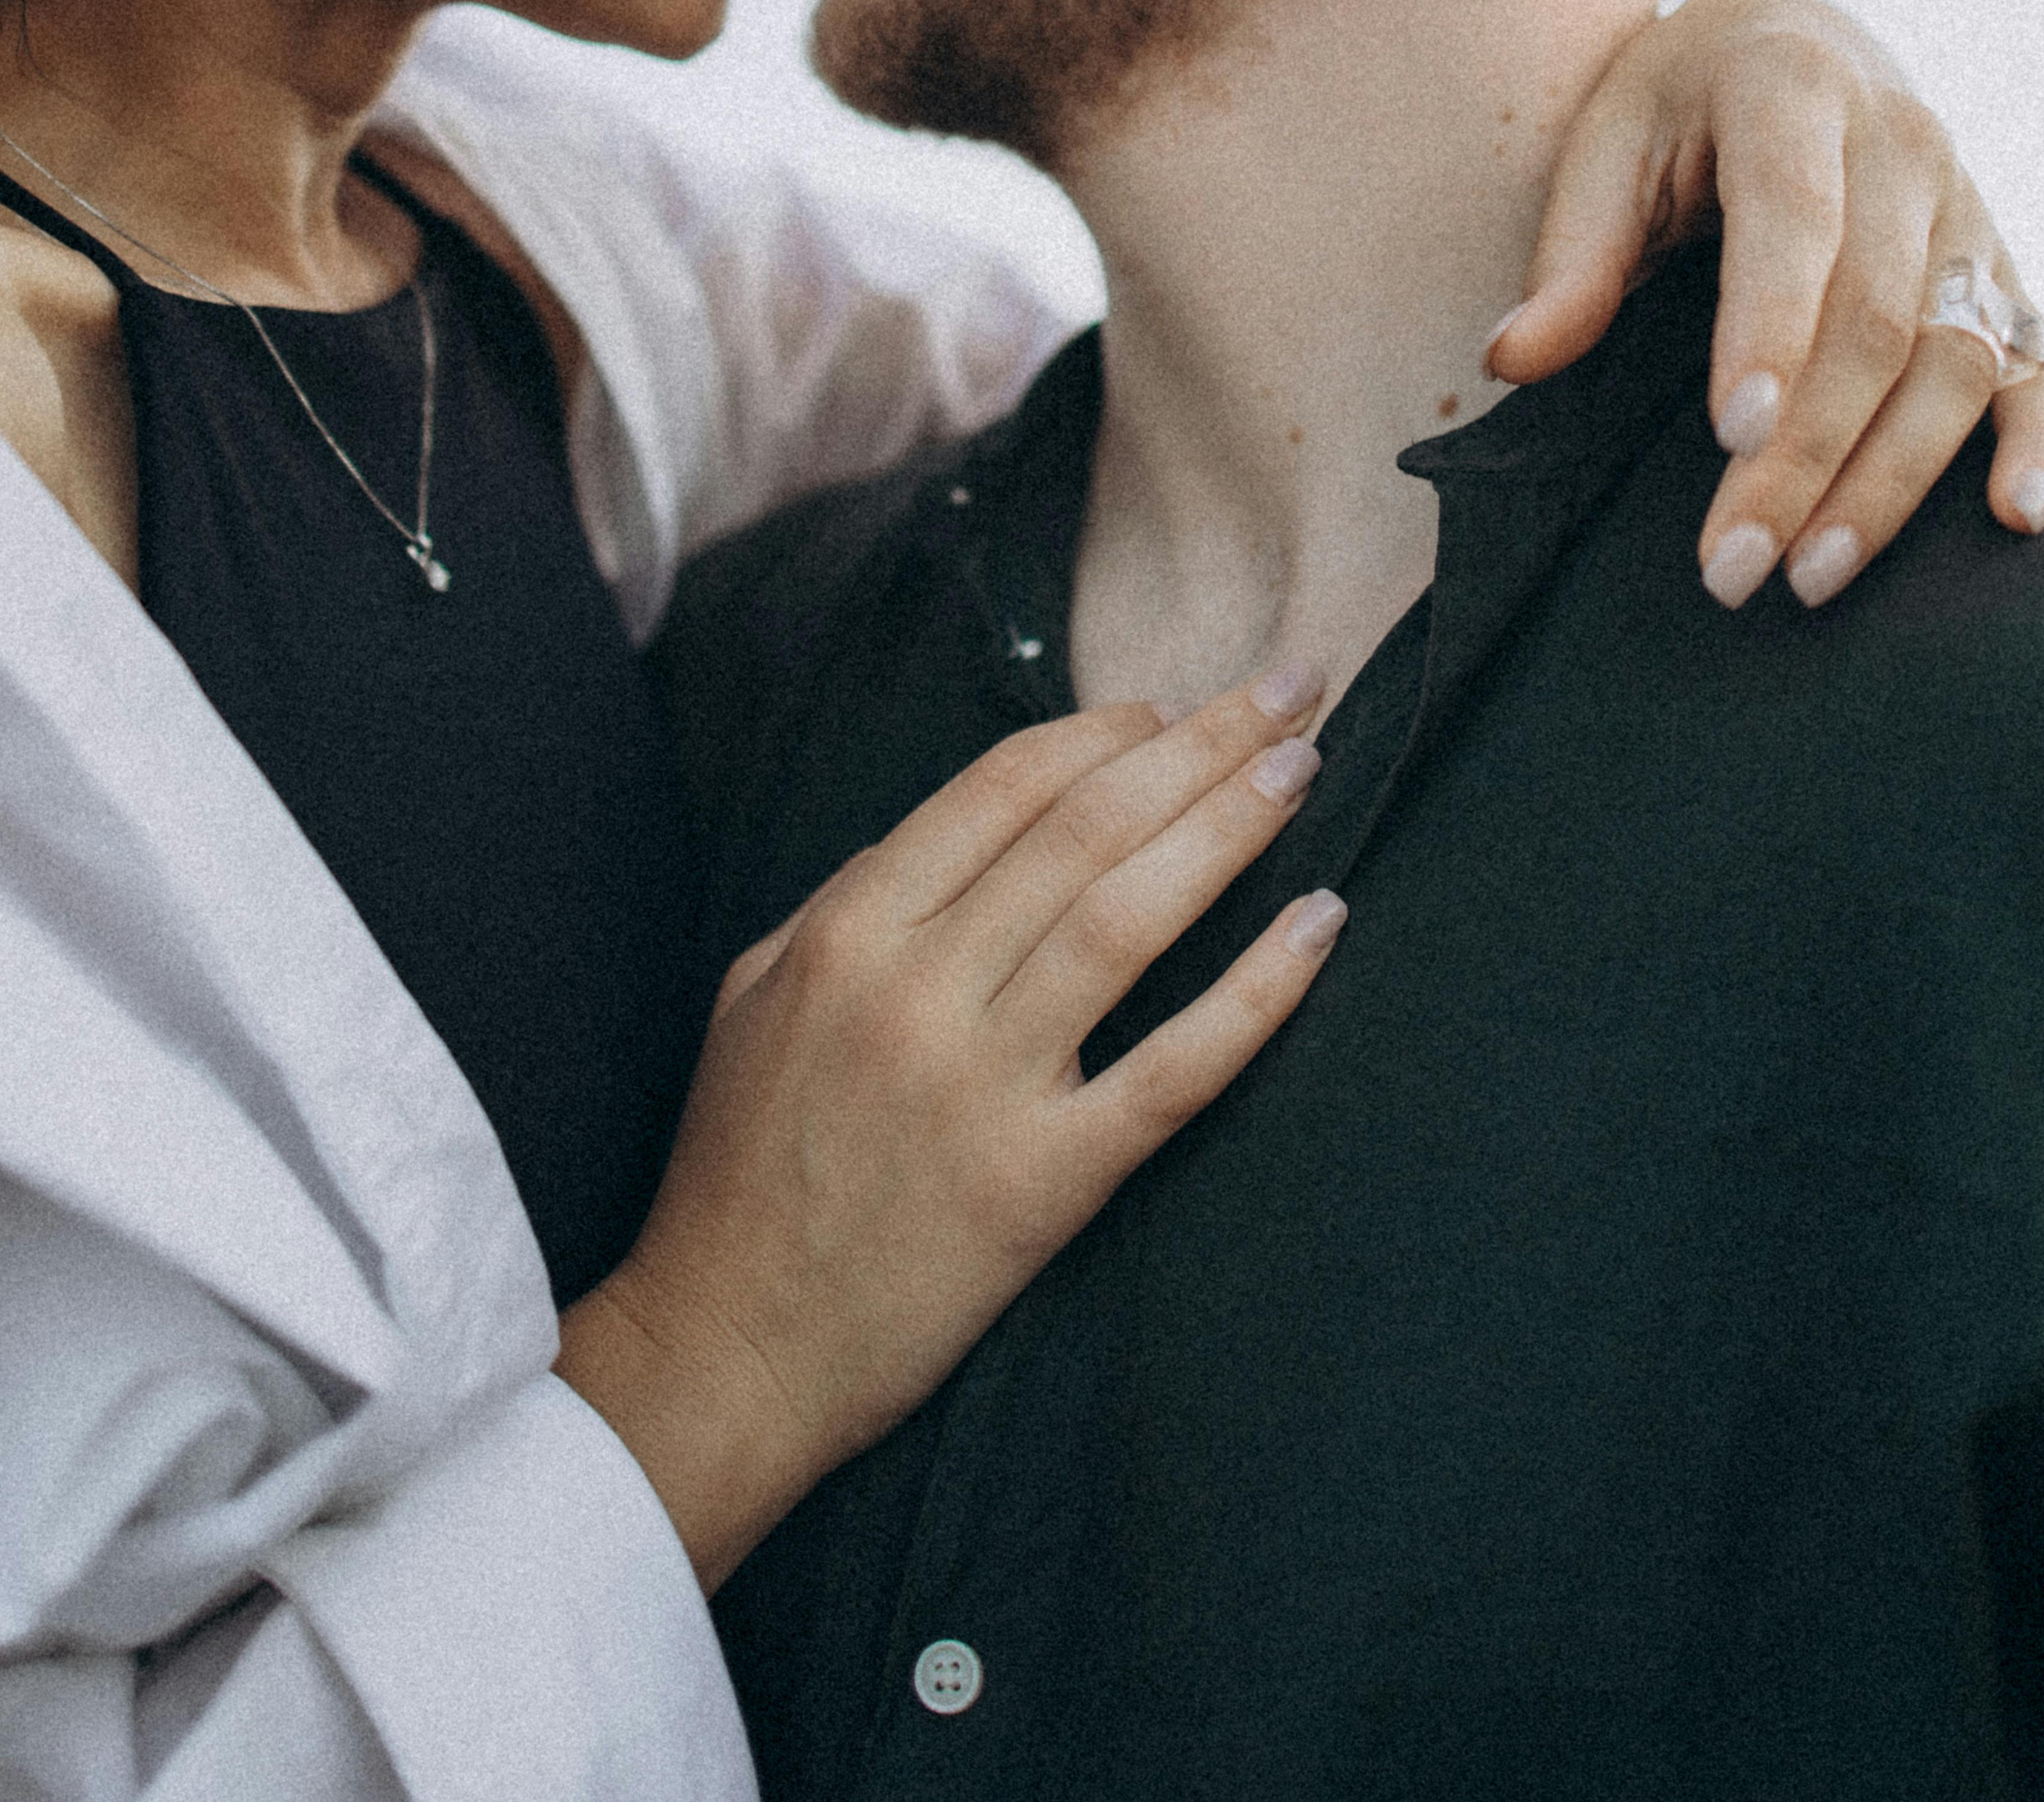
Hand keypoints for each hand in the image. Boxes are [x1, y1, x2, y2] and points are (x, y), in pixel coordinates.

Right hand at [555, 666, 1341, 1588]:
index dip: (1101, 732)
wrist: (725, 1354)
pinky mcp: (1042, 1185)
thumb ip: (849, 900)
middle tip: (1289, 689)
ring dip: (1231, 828)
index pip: (1002, 789)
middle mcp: (917, 992)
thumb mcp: (754, 998)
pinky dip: (1257, 992)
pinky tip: (1318, 925)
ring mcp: (984, 1087)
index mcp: (848, 934)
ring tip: (1307, 766)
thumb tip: (956, 830)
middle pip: (1086, 830)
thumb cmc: (738, 1171)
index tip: (1171, 705)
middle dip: (1200, 744)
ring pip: (1132, 918)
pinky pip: (1173, 1069)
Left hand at [1485, 0, 2043, 609]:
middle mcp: (1902, 142)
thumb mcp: (1607, 139)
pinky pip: (2038, 359)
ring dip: (1890, 478)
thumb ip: (1572, 253)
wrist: (1794, 36)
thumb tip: (1512, 361)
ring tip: (1811, 576)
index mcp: (1793, 87)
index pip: (1794, 222)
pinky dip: (2036, 440)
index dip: (1770, 331)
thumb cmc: (1680, 100)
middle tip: (1730, 564)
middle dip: (1805, 452)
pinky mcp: (2000, 265)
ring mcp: (1966, 206)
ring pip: (1952, 358)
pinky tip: (2009, 518)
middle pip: (1872, 319)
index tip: (1731, 436)